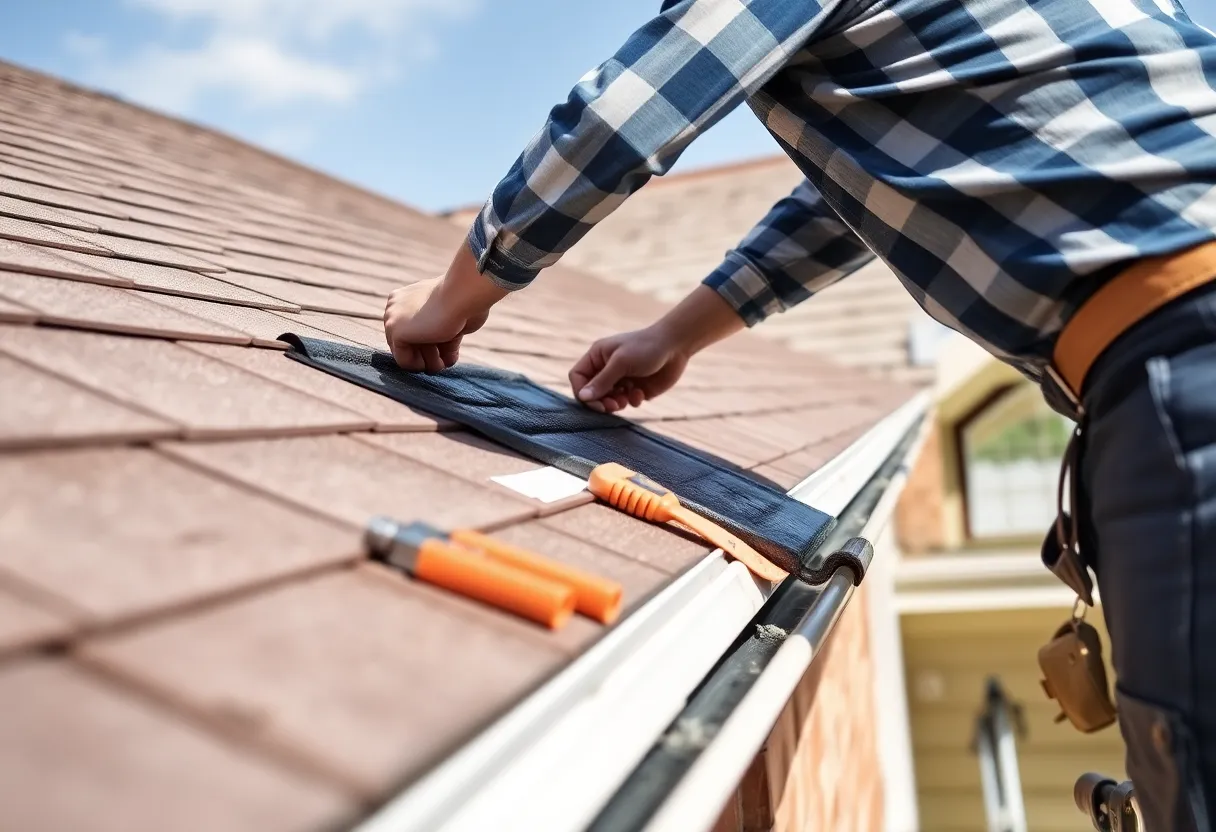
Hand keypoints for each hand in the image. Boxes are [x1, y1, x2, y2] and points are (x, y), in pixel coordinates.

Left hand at [384, 245, 507, 371]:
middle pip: (407, 342)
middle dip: (427, 355)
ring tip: (442, 364)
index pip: (411, 331)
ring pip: (404, 352)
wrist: (464, 294)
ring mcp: (392, 318)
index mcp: (407, 298)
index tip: (446, 351)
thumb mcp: (452, 319)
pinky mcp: (396, 331)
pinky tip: (437, 361)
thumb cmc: (466, 303)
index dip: (429, 345)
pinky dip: (421, 366)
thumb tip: (445, 358)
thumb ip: (441, 334)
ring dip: (427, 362)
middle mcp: (395, 307)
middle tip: (443, 361)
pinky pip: (404, 360)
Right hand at [569, 326, 689, 412]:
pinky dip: (631, 401)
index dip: (582, 392)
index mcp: (598, 356)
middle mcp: (607, 368)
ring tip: (624, 401)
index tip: (594, 402)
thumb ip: (602, 381)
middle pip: (592, 392)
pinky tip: (640, 394)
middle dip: (600, 401)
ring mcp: (621, 379)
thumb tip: (582, 398)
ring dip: (615, 404)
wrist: (676, 346)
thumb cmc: (646, 347)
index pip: (578, 377)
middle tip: (612, 406)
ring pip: (608, 400)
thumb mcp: (621, 362)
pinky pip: (626, 402)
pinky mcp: (635, 388)